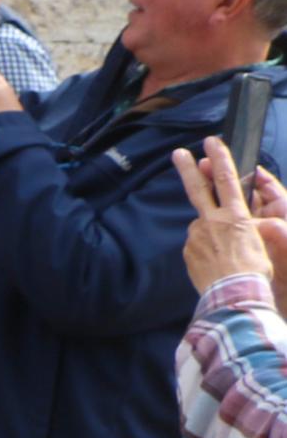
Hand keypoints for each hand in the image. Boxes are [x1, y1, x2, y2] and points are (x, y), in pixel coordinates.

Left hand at [176, 138, 286, 290]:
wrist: (233, 295)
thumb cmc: (254, 271)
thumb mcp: (260, 243)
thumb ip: (247, 227)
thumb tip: (240, 224)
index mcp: (236, 216)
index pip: (227, 180)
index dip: (220, 159)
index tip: (212, 142)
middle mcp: (212, 222)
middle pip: (198, 189)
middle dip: (188, 169)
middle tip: (177, 153)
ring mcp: (196, 236)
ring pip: (202, 226)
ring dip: (210, 233)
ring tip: (225, 255)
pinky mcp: (187, 251)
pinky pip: (197, 244)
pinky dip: (205, 249)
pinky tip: (216, 263)